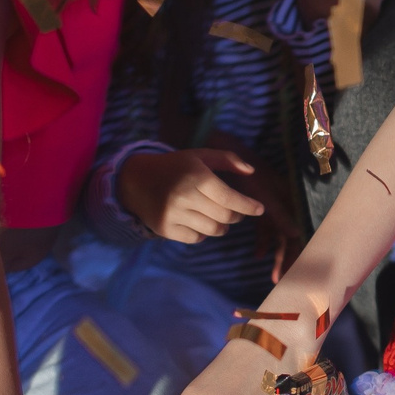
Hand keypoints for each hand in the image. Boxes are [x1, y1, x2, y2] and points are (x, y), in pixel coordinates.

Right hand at [119, 149, 268, 243]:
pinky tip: (199, 222)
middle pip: (225, 217)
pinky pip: (196, 239)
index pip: (230, 198)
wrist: (135, 179)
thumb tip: (252, 172)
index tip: (260, 209)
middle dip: (236, 216)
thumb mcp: (199, 156)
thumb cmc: (175, 167)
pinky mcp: (165, 228)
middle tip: (236, 212)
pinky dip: (204, 234)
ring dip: (222, 227)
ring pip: (213, 230)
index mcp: (196, 176)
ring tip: (219, 218)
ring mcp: (173, 214)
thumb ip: (227, 160)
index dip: (248, 206)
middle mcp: (184, 195)